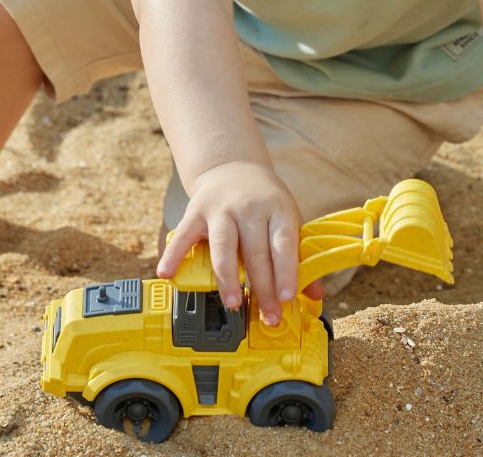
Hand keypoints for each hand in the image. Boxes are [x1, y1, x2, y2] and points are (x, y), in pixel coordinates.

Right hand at [157, 160, 302, 325]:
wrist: (233, 167)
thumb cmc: (264, 202)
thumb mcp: (287, 219)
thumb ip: (298, 256)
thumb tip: (315, 295)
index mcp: (277, 209)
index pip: (283, 243)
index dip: (286, 271)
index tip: (287, 297)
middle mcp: (249, 207)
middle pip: (256, 251)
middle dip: (262, 287)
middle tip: (267, 316)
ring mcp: (220, 209)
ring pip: (224, 245)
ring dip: (227, 277)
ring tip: (233, 303)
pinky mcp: (196, 211)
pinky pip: (183, 235)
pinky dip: (174, 254)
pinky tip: (167, 273)